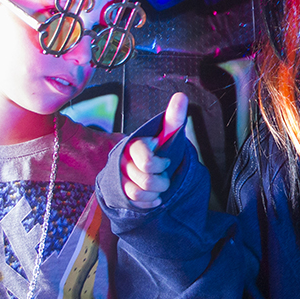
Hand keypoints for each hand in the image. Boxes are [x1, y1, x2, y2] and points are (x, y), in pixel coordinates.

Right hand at [120, 92, 188, 208]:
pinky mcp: (118, 193)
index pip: (147, 162)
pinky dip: (148, 202)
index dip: (160, 165)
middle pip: (145, 180)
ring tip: (158, 186)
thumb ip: (174, 117)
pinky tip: (153, 196)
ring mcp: (119, 178)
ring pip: (138, 193)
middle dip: (161, 182)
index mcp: (133, 145)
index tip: (165, 162)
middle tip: (164, 176)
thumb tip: (181, 96)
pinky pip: (134, 202)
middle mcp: (122, 160)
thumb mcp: (167, 134)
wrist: (147, 168)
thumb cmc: (159, 149)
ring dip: (155, 193)